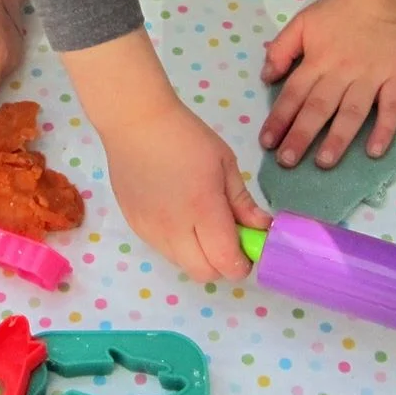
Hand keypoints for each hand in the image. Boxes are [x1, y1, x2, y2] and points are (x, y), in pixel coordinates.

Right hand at [102, 99, 270, 282]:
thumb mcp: (224, 162)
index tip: (247, 243)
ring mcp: (150, 229)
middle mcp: (175, 228)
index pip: (226, 262)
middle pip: (204, 273)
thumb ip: (243, 201)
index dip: (242, 262)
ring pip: (181, 264)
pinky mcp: (134, 224)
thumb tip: (262, 228)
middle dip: (221, 263)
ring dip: (197, 254)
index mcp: (203, 209)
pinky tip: (175, 212)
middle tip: (225, 235)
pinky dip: (175, 242)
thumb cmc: (185, 135)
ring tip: (198, 221)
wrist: (135, 121)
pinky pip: (161, 249)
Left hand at [259, 0, 395, 168]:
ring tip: (324, 162)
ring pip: (351, 113)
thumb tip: (266, 77)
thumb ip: (282, 48)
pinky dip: (384, 131)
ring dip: (337, 139)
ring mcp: (371, 78)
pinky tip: (373, 152)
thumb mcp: (302, 21)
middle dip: (301, 137)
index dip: (279, 119)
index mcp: (317, 60)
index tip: (267, 142)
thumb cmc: (340, 10)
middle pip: (318, 108)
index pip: (293, 94)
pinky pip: (392, 109)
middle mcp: (341, 73)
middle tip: (287, 162)